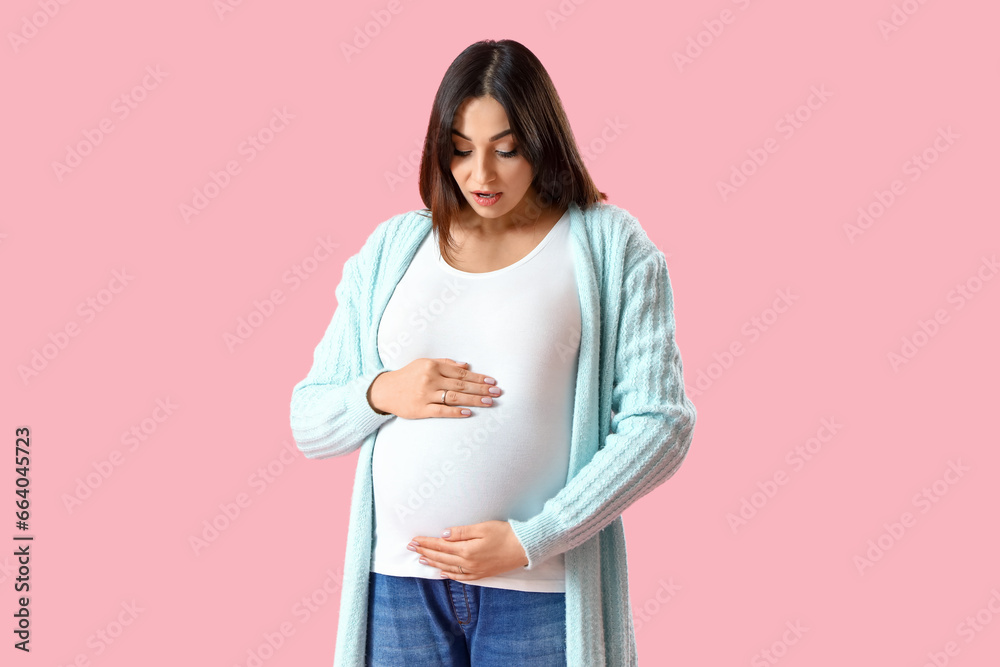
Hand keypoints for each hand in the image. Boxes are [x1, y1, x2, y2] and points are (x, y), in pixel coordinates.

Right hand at [368, 358, 501, 418]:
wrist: (385, 390)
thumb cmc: (407, 376)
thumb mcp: (423, 363)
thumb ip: (445, 363)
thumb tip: (466, 365)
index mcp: (432, 365)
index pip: (460, 372)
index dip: (478, 377)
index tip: (492, 381)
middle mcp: (430, 379)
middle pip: (461, 384)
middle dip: (481, 388)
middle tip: (497, 392)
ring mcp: (425, 395)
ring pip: (455, 397)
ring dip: (474, 400)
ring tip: (489, 402)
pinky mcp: (420, 409)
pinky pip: (442, 411)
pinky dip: (456, 412)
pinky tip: (468, 413)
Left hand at [407, 520, 528, 580]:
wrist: (524, 548)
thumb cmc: (505, 534)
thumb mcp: (483, 528)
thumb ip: (461, 532)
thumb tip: (443, 535)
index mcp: (466, 550)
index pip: (440, 546)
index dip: (425, 542)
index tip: (414, 540)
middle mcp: (468, 563)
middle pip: (441, 557)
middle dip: (424, 552)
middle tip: (411, 548)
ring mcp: (474, 570)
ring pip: (448, 568)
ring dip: (433, 563)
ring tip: (421, 559)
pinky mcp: (481, 574)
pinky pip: (460, 577)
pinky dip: (449, 575)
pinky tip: (442, 572)